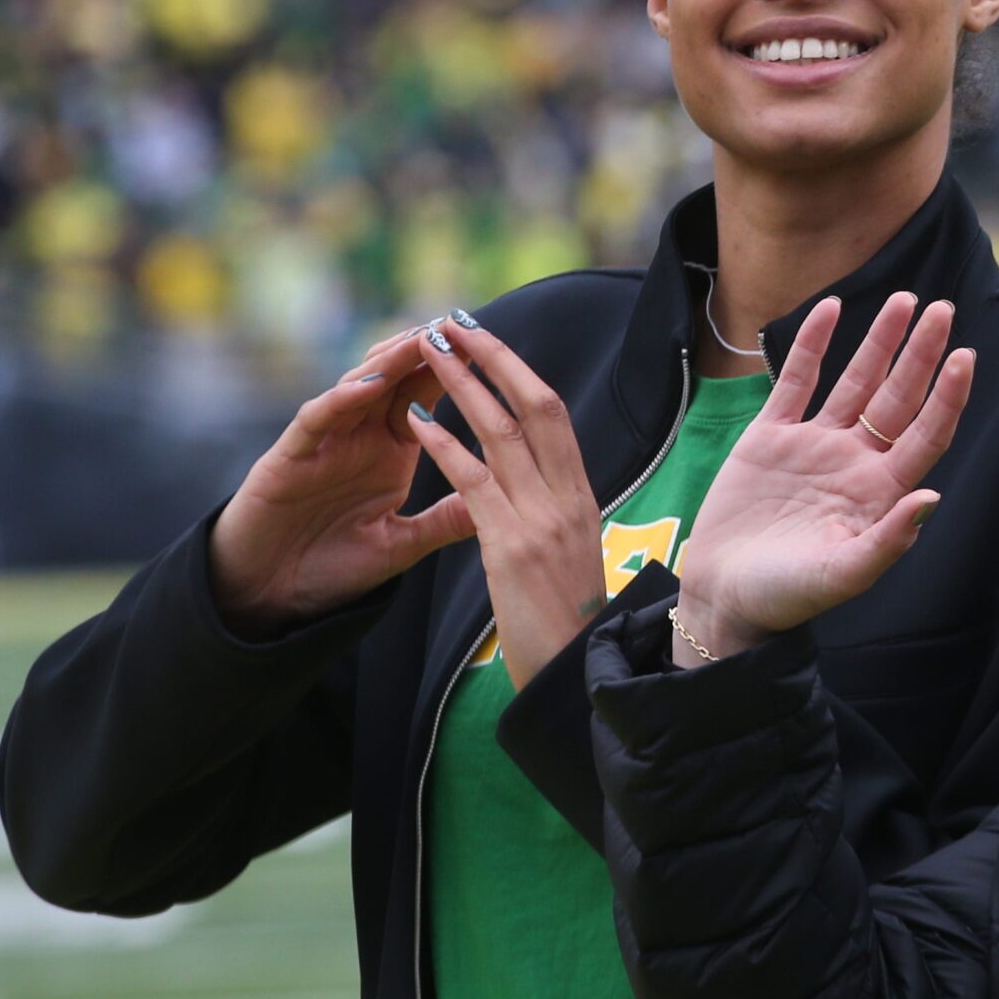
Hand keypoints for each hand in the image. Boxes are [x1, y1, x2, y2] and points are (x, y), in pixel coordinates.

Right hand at [206, 319, 467, 636]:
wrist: (268, 595)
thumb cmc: (331, 565)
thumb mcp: (400, 544)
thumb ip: (445, 521)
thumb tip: (506, 502)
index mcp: (392, 450)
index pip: (428, 395)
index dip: (457, 369)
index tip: (492, 345)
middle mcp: (359, 436)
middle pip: (397, 379)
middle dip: (426, 350)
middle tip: (458, 322)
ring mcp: (324, 442)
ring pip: (357, 387)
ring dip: (388, 363)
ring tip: (420, 339)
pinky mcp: (289, 457)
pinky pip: (316, 420)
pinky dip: (340, 400)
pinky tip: (366, 385)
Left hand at [402, 317, 607, 692]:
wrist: (576, 674)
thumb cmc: (570, 626)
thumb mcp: (572, 558)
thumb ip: (555, 516)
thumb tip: (537, 489)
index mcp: (582, 499)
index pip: (556, 418)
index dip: (521, 374)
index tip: (490, 345)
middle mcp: (567, 500)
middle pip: (536, 408)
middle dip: (495, 360)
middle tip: (459, 324)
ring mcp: (542, 520)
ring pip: (503, 434)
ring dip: (462, 386)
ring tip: (430, 353)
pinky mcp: (511, 547)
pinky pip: (474, 482)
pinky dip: (444, 446)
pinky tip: (416, 421)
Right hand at [670, 292, 973, 666]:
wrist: (724, 597)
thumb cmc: (788, 596)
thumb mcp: (841, 575)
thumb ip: (887, 541)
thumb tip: (931, 498)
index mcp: (879, 492)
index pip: (926, 433)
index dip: (948, 397)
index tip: (966, 357)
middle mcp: (854, 461)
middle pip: (898, 397)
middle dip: (921, 354)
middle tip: (943, 310)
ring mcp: (814, 444)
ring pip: (856, 381)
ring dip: (879, 341)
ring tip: (904, 299)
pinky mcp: (771, 436)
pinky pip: (797, 380)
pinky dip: (813, 344)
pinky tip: (831, 308)